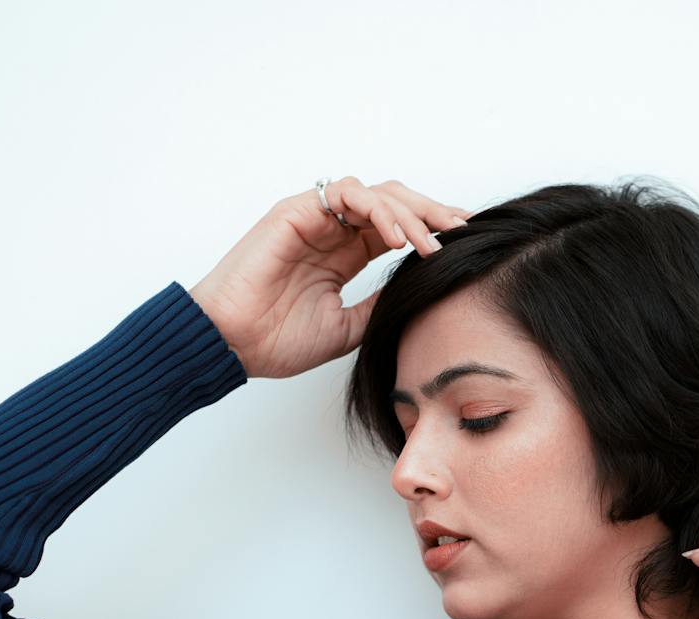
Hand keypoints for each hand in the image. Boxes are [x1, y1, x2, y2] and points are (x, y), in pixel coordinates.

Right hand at [187, 178, 474, 379]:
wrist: (232, 344)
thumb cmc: (275, 340)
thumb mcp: (347, 327)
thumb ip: (379, 305)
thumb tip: (417, 293)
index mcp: (344, 254)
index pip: (398, 229)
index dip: (432, 230)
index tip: (466, 243)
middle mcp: (333, 231)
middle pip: (395, 204)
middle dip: (433, 213)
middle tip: (462, 229)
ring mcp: (315, 218)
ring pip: (377, 193)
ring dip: (410, 213)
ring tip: (431, 242)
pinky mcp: (297, 212)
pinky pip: (347, 195)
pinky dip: (378, 210)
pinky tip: (397, 239)